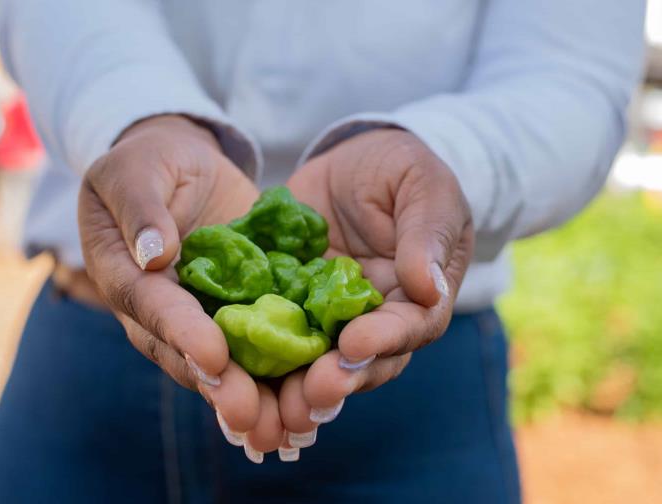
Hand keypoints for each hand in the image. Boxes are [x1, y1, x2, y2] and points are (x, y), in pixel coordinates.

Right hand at [77, 115, 279, 449]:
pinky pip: (262, 342)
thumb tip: (154, 254)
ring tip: (287, 426)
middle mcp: (163, 312)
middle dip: (222, 388)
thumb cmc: (148, 161)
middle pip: (190, 356)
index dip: (182, 334)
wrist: (182, 165)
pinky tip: (316, 394)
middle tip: (252, 416)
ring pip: (228, 364)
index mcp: (125, 279)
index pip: (153, 309)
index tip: (215, 357)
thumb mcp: (133, 170)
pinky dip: (285, 371)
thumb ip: (140, 207)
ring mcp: (203, 316)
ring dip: (256, 397)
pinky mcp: (242, 309)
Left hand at [277, 128, 474, 442]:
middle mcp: (374, 320)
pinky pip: (271, 334)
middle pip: (362, 363)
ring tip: (275, 408)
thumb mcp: (423, 186)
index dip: (384, 340)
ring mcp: (328, 318)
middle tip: (309, 395)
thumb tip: (427, 287)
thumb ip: (427, 233)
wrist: (351, 161)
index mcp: (417, 297)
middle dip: (336, 381)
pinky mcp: (287, 306)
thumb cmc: (401, 170)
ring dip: (297, 388)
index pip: (409, 328)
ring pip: (315, 363)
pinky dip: (256, 358)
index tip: (353, 345)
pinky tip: (233, 372)